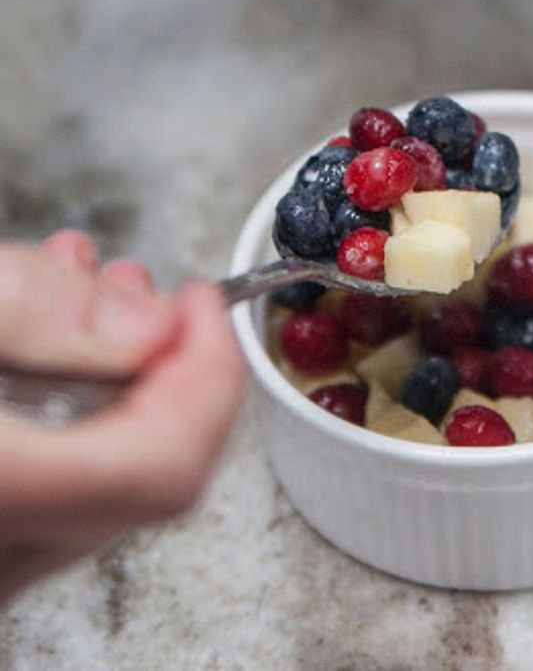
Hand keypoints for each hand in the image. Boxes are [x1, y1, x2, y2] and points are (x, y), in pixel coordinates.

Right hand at [0, 231, 244, 602]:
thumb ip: (29, 310)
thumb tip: (148, 328)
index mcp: (0, 492)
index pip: (160, 466)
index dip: (206, 372)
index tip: (202, 300)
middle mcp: (3, 550)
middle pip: (146, 474)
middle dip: (162, 358)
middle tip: (129, 288)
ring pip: (104, 478)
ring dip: (113, 371)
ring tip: (72, 289)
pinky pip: (59, 487)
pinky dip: (69, 405)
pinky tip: (35, 337)